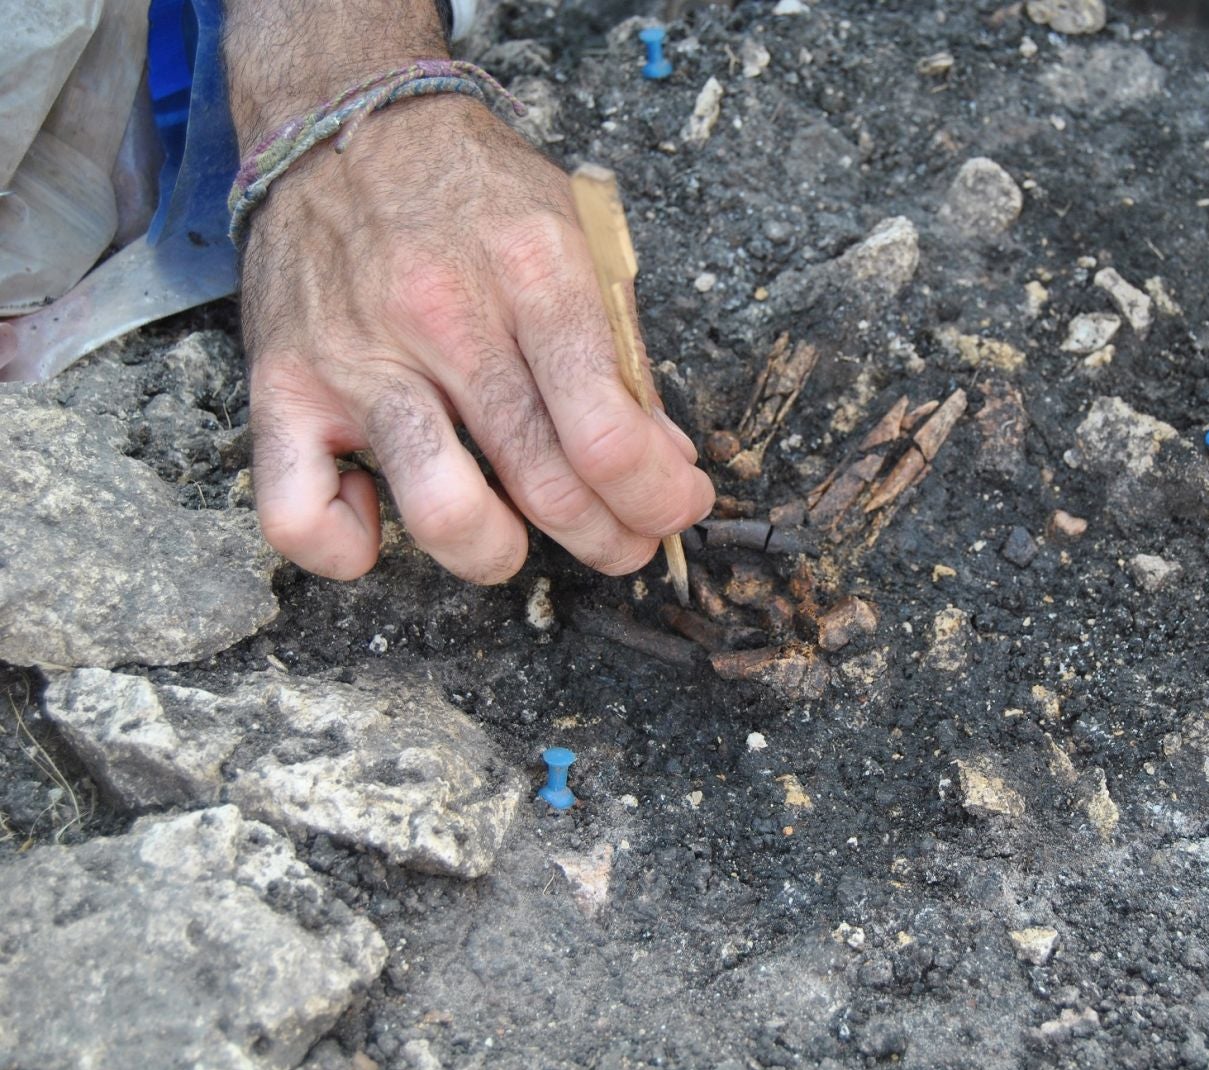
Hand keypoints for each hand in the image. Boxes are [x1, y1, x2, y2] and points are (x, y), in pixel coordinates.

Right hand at [237, 95, 713, 582]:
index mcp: (533, 271)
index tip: (674, 508)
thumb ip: (621, 349)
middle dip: (607, 539)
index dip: (658, 498)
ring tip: (517, 544)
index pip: (609, 433)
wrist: (345, 122)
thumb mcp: (577, 237)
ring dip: (500, 556)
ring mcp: (356, 357)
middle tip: (622, 542)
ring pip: (442, 511)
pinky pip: (296, 515)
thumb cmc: (472, 189)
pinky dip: (344, 548)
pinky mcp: (282, 386)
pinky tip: (380, 520)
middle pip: (545, 483)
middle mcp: (443, 315)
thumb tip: (664, 459)